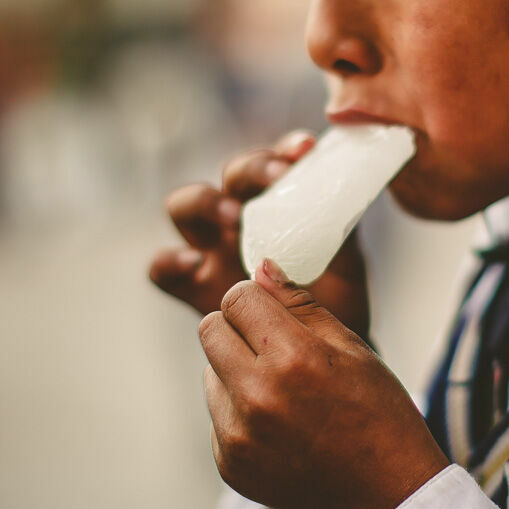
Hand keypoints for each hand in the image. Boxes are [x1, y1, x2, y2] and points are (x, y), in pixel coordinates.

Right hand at [150, 130, 370, 336]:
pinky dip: (170, 261)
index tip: (304, 150)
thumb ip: (341, 230)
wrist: (319, 357)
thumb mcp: (347, 264)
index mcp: (277, 203)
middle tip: (276, 180)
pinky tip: (194, 262)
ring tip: (235, 218)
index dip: (284, 150)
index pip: (273, 162)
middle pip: (230, 175)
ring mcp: (211, 248)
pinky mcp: (192, 286)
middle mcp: (240, 217)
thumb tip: (346, 198)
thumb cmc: (335, 303)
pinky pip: (162, 269)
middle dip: (251, 169)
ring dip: (206, 203)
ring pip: (184, 206)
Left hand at [200, 259, 449, 508]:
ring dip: (236, 373)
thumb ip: (300, 304)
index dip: (257, 299)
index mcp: (291, 359)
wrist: (386, 493)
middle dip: (237, 328)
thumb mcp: (351, 347)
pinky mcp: (229, 464)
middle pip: (209, 329)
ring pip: (209, 373)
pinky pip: (217, 415)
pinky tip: (281, 426)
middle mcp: (255, 397)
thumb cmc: (378, 413)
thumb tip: (261, 268)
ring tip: (284, 394)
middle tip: (274, 346)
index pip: (237, 297)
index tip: (273, 311)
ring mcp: (237, 437)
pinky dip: (239, 413)